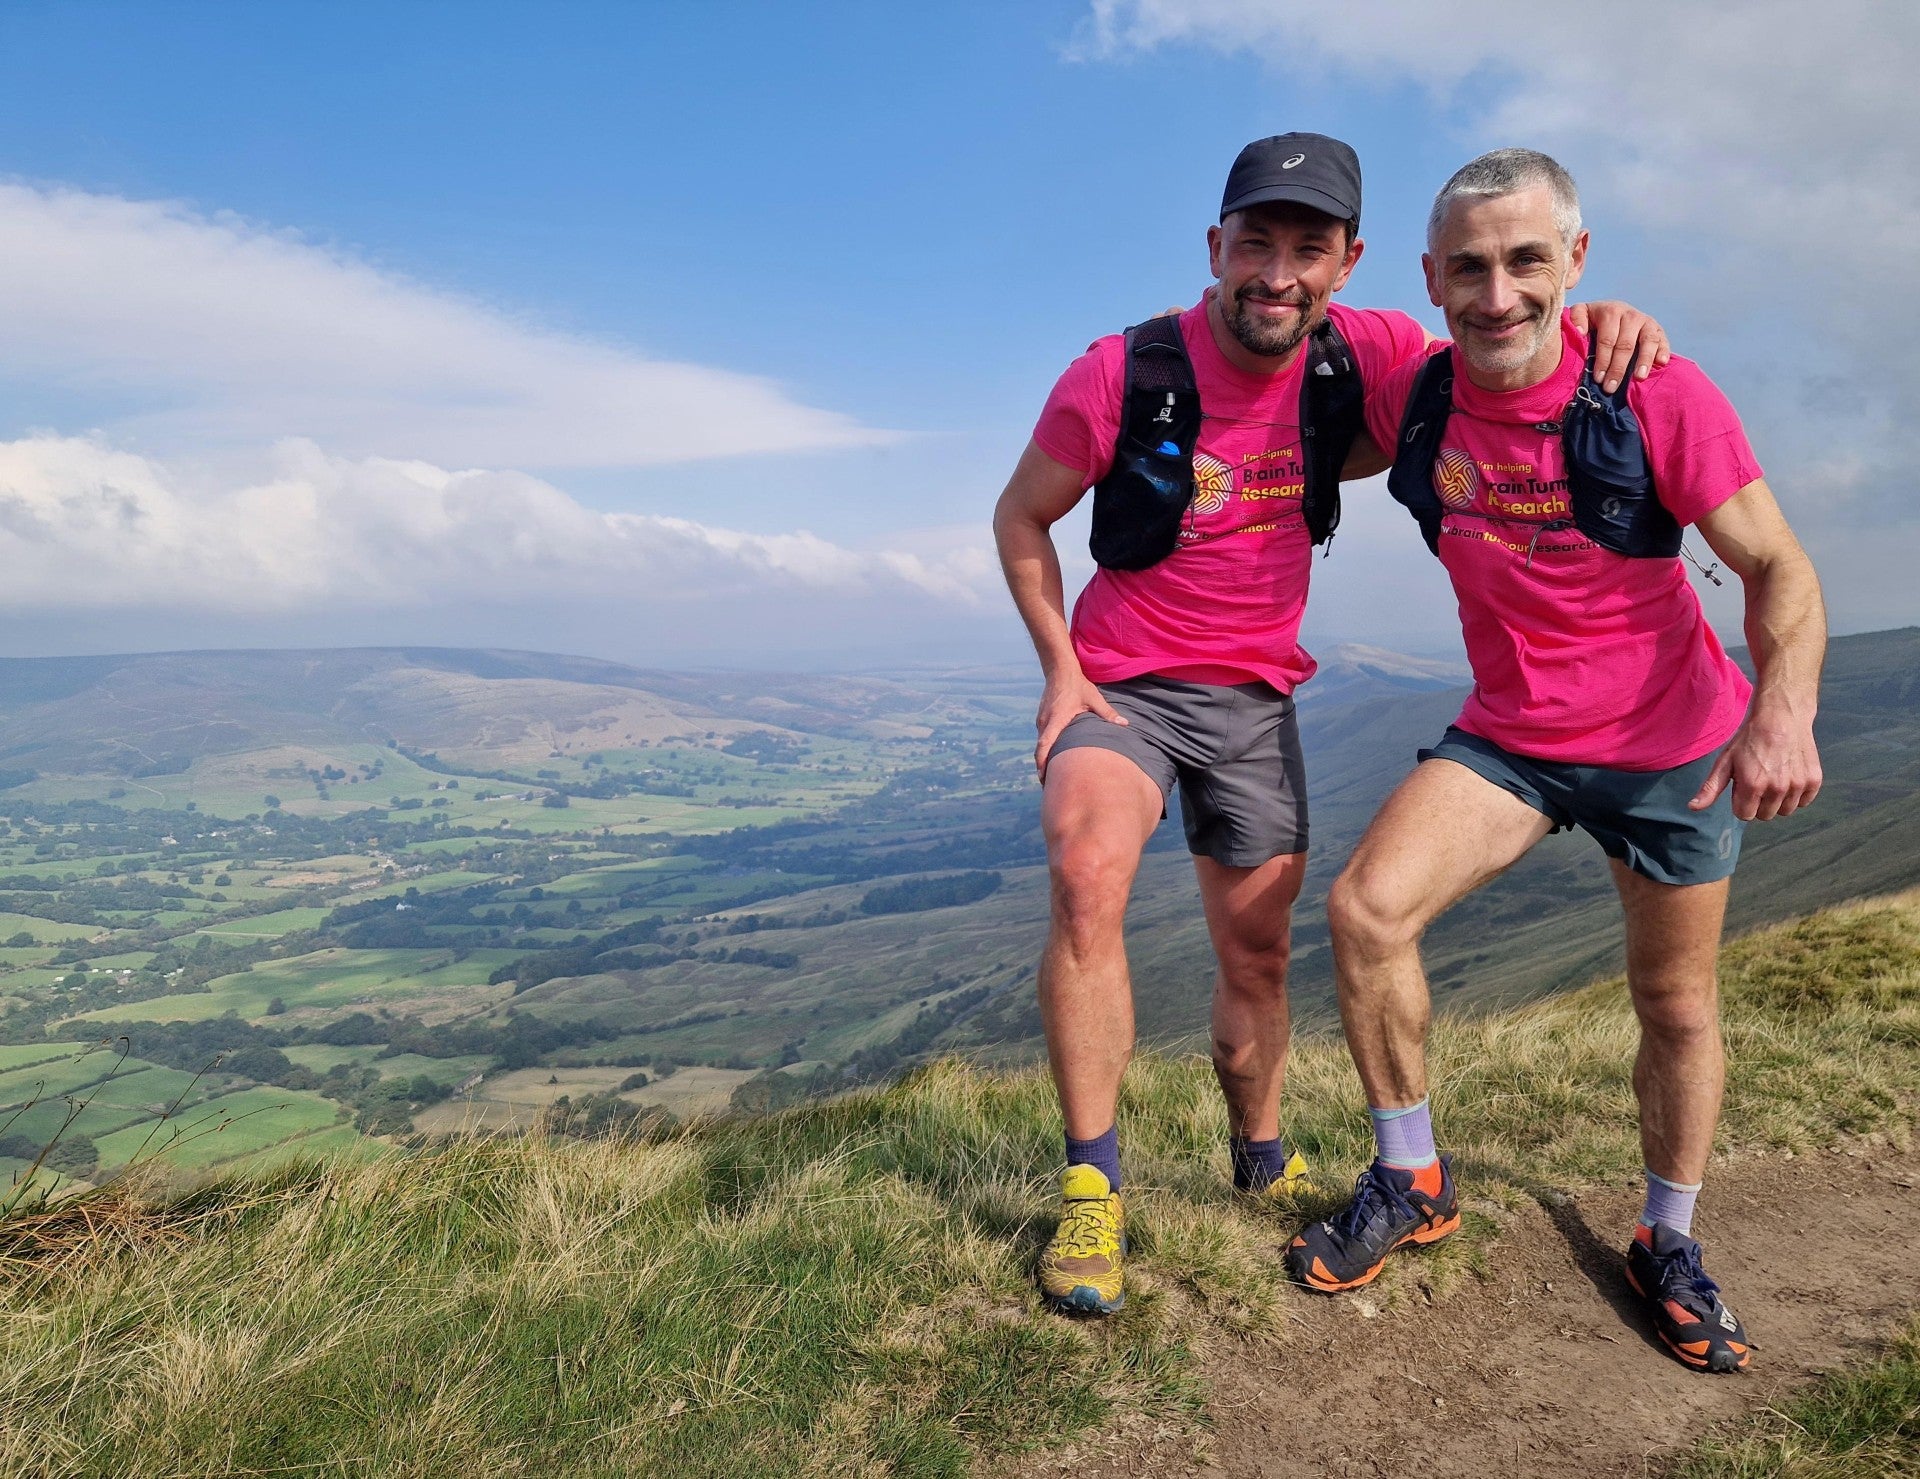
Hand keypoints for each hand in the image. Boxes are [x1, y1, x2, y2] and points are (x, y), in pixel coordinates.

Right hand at [1035, 672, 1125, 778]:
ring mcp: (1041, 720)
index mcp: (1056, 719)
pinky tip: (1054, 757)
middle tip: (1048, 786)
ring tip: (1052, 776)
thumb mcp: (1094, 698)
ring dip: (1044, 759)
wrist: (1060, 670)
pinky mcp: (1042, 718)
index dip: (1043, 763)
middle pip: (1040, 750)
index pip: (1044, 745)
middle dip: (1042, 768)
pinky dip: (1046, 749)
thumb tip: (1125, 725)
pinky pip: (1043, 737)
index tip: (1044, 778)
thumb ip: (1108, 713)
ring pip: (1041, 744)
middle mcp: (1045, 722)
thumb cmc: (1078, 685)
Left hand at [1567, 301, 1670, 394]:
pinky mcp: (1657, 329)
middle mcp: (1630, 315)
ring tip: (1638, 378)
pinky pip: (1663, 340)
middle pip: (1625, 344)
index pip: (1607, 339)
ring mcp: (1646, 321)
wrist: (1612, 312)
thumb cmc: (1592, 319)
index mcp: (1611, 311)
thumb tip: (1580, 331)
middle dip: (1617, 368)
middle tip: (1610, 387)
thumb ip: (1576, 318)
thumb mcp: (1581, 313)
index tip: (1598, 378)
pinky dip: (1664, 351)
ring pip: (1648, 341)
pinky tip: (1661, 363)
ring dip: (1644, 360)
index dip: (1603, 360)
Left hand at [1688, 719, 1822, 821]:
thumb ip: (1710, 788)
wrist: (1781, 716)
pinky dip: (1797, 794)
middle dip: (1758, 802)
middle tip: (1759, 779)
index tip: (1742, 785)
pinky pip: (1804, 802)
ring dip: (1778, 800)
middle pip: (1765, 815)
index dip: (1740, 801)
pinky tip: (1789, 776)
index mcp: (1752, 785)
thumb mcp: (1725, 761)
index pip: (1745, 815)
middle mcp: (1777, 788)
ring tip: (1774, 777)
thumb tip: (1693, 808)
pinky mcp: (1814, 780)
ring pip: (1785, 811)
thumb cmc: (1749, 739)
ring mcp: (1798, 785)